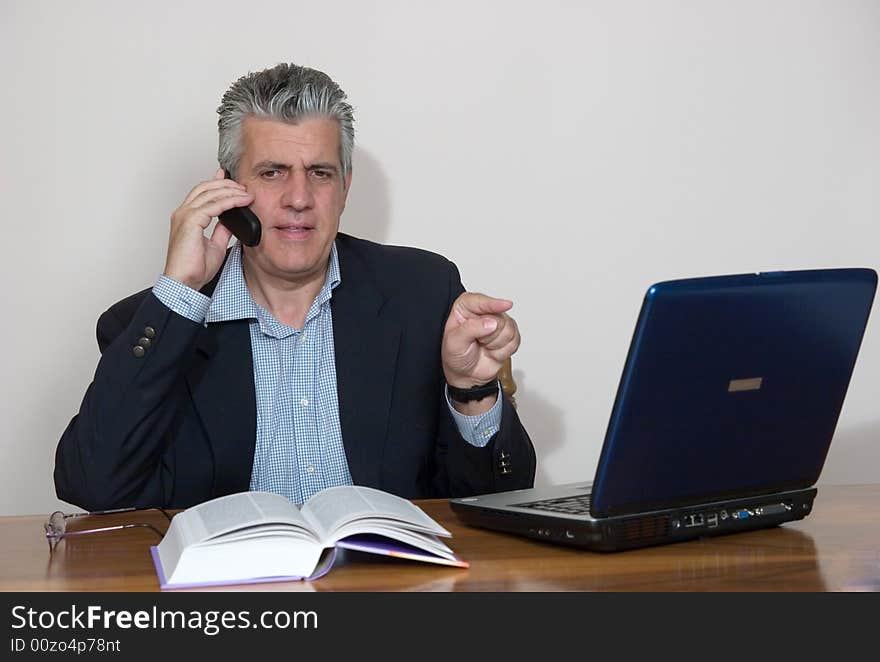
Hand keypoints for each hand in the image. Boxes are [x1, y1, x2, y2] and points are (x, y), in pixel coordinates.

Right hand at [163, 168, 254, 289]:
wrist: (184, 282)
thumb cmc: (195, 268)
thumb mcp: (215, 245)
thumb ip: (222, 230)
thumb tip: (232, 221)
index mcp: (186, 218)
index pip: (201, 193)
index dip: (216, 183)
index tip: (229, 178)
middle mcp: (183, 213)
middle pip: (205, 188)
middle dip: (226, 184)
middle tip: (243, 185)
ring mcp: (185, 216)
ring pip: (210, 193)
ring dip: (230, 191)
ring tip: (246, 192)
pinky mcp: (190, 221)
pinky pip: (213, 205)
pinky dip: (229, 201)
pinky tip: (242, 201)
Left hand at [441, 292, 520, 389]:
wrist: (465, 375)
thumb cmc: (456, 356)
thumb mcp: (455, 342)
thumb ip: (471, 329)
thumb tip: (491, 322)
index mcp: (466, 307)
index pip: (481, 301)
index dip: (493, 304)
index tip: (505, 305)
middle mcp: (484, 312)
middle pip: (499, 318)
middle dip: (489, 336)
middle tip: (477, 342)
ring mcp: (499, 323)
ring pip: (509, 330)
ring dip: (495, 345)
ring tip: (484, 347)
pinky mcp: (509, 335)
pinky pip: (515, 341)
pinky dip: (503, 351)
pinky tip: (492, 351)